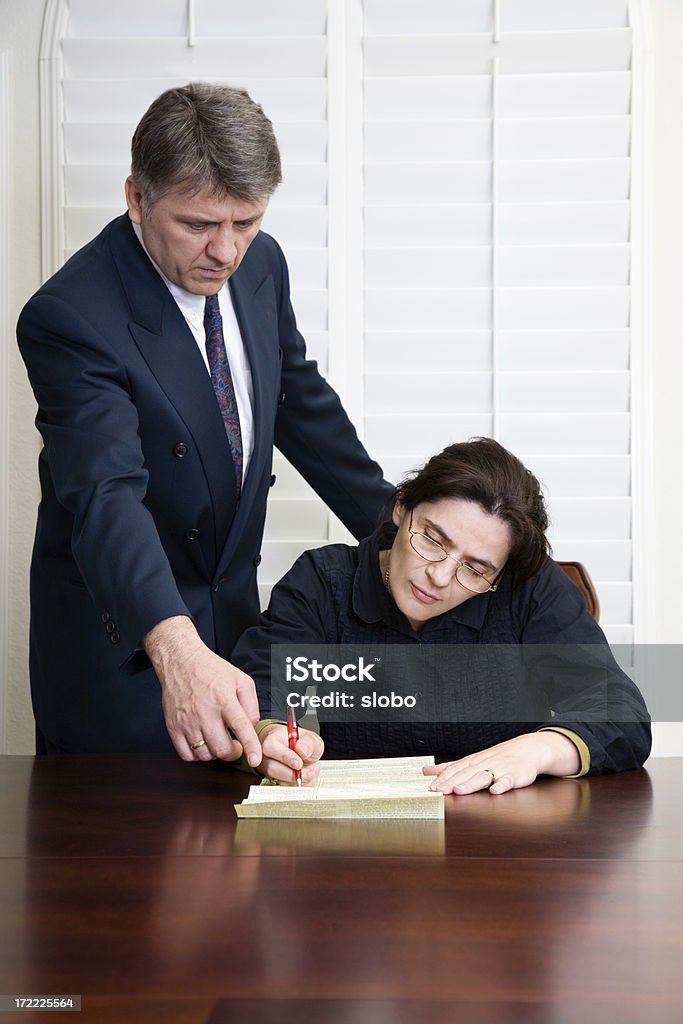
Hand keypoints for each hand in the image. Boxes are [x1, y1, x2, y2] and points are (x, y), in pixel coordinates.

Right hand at [143, 615, 260, 764]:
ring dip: (215, 752)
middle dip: (233, 752)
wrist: (181, 662)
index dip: (250, 747)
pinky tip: (203, 742)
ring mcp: (187, 721)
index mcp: (224, 698)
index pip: (240, 727)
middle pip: (222, 749)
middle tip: (236, 744)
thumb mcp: (241, 680)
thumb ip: (252, 705)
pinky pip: (187, 755)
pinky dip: (197, 755)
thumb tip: (251, 727)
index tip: (255, 760)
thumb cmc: (212, 671)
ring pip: (205, 755)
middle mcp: (204, 712)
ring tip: (218, 738)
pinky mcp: (173, 727)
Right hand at [257, 723, 323, 785]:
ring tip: (310, 772)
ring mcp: (269, 771)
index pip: (271, 747)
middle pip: (271, 768)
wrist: (301, 754)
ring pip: (278, 781)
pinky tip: (307, 778)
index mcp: (273, 739)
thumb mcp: (311, 739)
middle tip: (307, 772)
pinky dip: (299, 786)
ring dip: (297, 780)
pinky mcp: (276, 782)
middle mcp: (267, 756)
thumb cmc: (302, 744)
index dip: (285, 757)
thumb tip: (302, 751)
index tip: (298, 763)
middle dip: (291, 774)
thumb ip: (308, 742)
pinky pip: (285, 788)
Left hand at [423, 731, 580, 794]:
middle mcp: (484, 764)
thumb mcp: (472, 761)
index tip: (431, 787)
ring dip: (471, 783)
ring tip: (460, 790)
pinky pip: (508, 780)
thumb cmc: (498, 757)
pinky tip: (495, 791)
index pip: (455, 770)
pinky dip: (502, 785)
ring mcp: (499, 769)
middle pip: (465, 774)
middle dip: (451, 782)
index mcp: (472, 762)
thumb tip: (427, 771)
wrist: (527, 750)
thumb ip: (450, 768)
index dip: (443, 778)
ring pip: (483, 776)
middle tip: (439, 790)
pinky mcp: (515, 775)